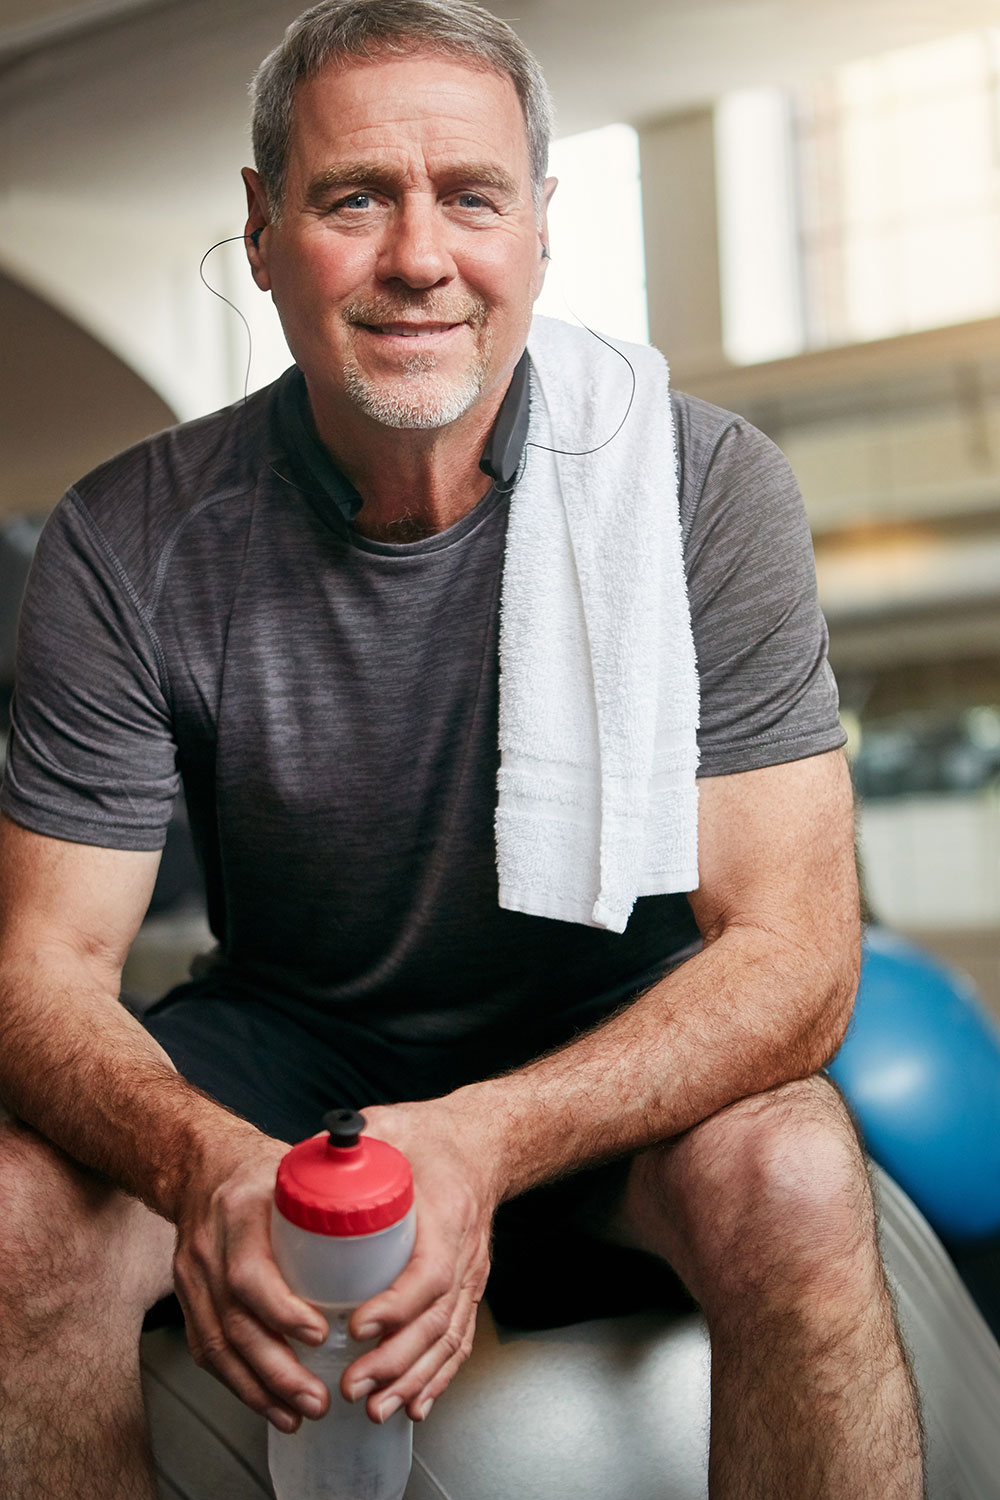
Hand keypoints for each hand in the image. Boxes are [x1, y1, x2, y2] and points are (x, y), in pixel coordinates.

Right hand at [171, 1129, 331, 1433]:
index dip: (282, 1311)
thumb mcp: (295, 1167)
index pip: (250, 1273)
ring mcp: (193, 1277)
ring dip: (259, 1389)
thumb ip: (335, 1189)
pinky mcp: (187, 1298)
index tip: (317, 1335)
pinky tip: (267, 1403)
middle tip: (317, 1398)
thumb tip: (394, 1204)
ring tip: (297, 1413)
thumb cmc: (258, 1170)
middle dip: (276, 1371)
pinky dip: (238, 1384)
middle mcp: (210, 1249)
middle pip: (234, 1324)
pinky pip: (207, 1351)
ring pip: (217, 1347)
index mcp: (240, 1212)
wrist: (201, 1164)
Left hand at [341, 1096, 502, 1424]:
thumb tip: (300, 1160)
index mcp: (446, 1213)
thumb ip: (348, 1144)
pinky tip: (414, 1406)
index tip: (358, 1325)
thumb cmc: (432, 1138)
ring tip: (374, 1408)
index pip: (429, 1271)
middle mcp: (464, 1252)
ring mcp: (470, 1275)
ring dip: (412, 1380)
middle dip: (395, 1362)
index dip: (396, 1305)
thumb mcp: (390, 1127)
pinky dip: (438, 1378)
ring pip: (448, 1340)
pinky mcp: (467, 1289)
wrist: (480, 1143)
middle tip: (352, 1385)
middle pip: (437, 1320)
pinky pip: (458, 1341)